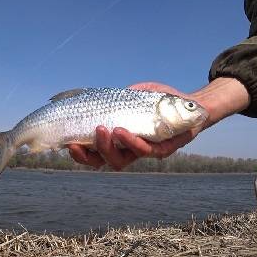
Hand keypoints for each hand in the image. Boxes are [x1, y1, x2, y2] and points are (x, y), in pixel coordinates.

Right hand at [67, 82, 201, 170]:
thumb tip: (87, 95)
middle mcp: (129, 151)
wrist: (190, 104)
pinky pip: (145, 151)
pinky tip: (122, 131)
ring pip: (121, 161)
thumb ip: (114, 98)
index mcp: (118, 142)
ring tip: (102, 130)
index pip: (94, 155)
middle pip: (103, 161)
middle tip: (77, 140)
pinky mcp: (163, 149)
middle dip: (88, 154)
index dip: (80, 154)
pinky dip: (132, 142)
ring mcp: (145, 152)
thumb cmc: (158, 100)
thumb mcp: (132, 95)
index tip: (66, 143)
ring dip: (108, 148)